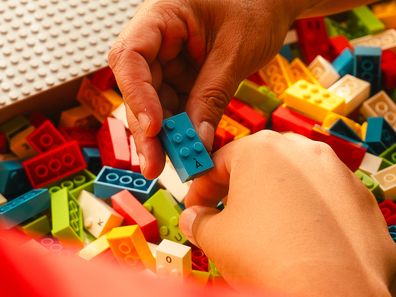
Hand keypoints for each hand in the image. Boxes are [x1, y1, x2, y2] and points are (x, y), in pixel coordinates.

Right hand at [108, 0, 302, 178]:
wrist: (271, 3)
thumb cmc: (256, 8)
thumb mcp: (234, 52)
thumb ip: (212, 95)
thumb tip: (196, 141)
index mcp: (160, 15)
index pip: (130, 57)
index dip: (137, 95)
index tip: (155, 128)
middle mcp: (156, 39)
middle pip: (138, 88)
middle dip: (148, 129)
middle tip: (155, 166)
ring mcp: (167, 60)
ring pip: (155, 103)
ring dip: (164, 136)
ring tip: (177, 164)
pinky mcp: (181, 76)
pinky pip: (175, 106)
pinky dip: (181, 129)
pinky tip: (188, 150)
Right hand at [179, 131, 395, 295]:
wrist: (332, 290)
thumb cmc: (274, 257)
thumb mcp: (216, 237)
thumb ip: (198, 221)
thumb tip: (195, 219)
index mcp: (260, 149)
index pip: (217, 163)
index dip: (201, 189)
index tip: (197, 206)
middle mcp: (300, 150)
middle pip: (256, 165)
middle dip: (236, 190)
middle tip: (225, 215)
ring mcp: (333, 170)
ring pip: (290, 178)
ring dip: (271, 199)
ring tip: (263, 229)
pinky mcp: (356, 195)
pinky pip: (320, 196)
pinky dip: (304, 210)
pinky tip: (297, 236)